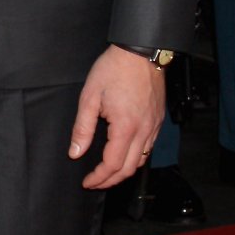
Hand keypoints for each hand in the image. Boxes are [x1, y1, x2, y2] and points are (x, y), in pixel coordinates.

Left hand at [69, 45, 165, 189]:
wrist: (140, 51)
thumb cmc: (114, 69)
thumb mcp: (90, 97)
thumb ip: (82, 128)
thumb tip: (76, 152)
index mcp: (126, 127)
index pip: (112, 164)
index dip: (99, 178)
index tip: (87, 182)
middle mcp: (144, 130)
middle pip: (129, 168)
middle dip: (111, 180)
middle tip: (95, 183)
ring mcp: (154, 126)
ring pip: (142, 160)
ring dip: (124, 171)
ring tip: (108, 173)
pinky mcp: (158, 120)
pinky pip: (149, 147)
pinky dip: (136, 158)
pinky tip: (124, 155)